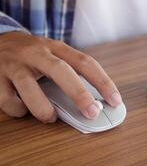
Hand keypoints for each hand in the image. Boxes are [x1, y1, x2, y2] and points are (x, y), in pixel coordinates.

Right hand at [0, 32, 121, 122]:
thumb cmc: (33, 55)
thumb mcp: (54, 57)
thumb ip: (71, 74)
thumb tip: (92, 103)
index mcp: (57, 48)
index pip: (85, 63)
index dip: (103, 82)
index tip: (115, 100)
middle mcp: (37, 52)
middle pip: (61, 70)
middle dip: (79, 94)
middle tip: (91, 113)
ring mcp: (15, 63)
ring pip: (29, 86)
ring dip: (43, 108)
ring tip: (50, 117)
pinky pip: (7, 99)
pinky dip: (18, 110)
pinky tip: (24, 110)